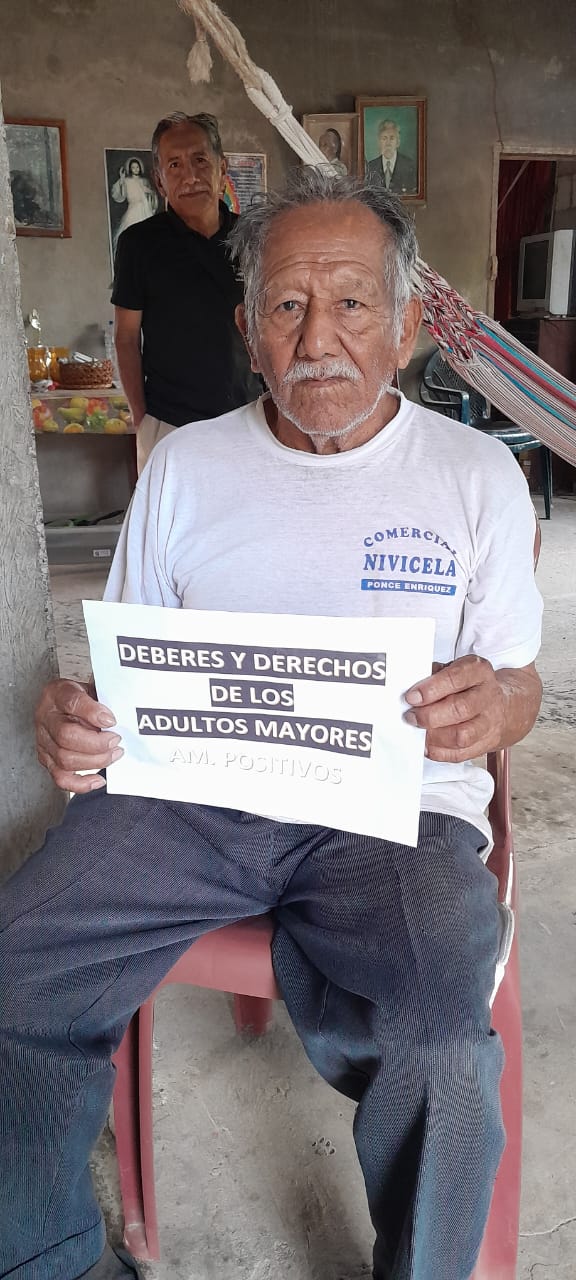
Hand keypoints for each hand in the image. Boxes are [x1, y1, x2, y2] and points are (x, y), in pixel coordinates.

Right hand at [35, 678, 123, 793]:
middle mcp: (46, 717)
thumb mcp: (94, 687)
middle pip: (65, 736)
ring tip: (113, 754)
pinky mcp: (47, 759)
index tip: (111, 720)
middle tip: (116, 740)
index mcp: (57, 693)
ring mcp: (44, 740)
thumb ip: (104, 700)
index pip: (72, 702)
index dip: (93, 713)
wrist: (67, 704)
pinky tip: (98, 779)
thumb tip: (118, 719)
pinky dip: (81, 783)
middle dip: (96, 743)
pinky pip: (60, 778)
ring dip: (94, 761)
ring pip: (64, 759)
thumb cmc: (84, 697)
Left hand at [404, 656, 505, 762]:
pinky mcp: (486, 744)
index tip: (412, 697)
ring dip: (434, 736)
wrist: (501, 705)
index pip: (456, 678)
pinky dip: (439, 752)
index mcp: (479, 671)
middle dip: (430, 715)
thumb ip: (433, 675)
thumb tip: (409, 686)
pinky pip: (461, 754)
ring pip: (462, 735)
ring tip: (419, 731)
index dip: (431, 689)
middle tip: (411, 716)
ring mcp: (489, 722)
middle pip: (460, 709)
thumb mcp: (454, 669)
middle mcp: (488, 696)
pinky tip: (427, 744)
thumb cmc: (470, 685)